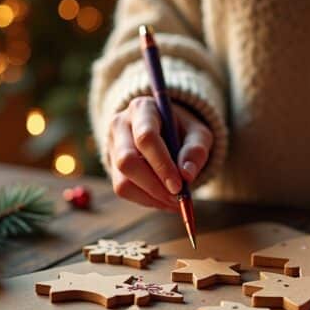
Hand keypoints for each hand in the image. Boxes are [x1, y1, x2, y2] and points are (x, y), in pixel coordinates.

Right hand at [107, 96, 213, 210]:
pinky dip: (146, 200)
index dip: (162, 165)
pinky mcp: (112, 166)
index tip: (178, 186)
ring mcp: (112, 146)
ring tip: (175, 201)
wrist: (164, 129)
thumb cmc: (182, 130)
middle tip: (177, 198)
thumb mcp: (197, 133)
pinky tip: (164, 199)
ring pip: (122, 181)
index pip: (146, 137)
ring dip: (151, 197)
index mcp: (143, 109)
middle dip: (154, 185)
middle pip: (127, 160)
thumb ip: (196, 150)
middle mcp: (120, 125)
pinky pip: (123, 190)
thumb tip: (187, 175)